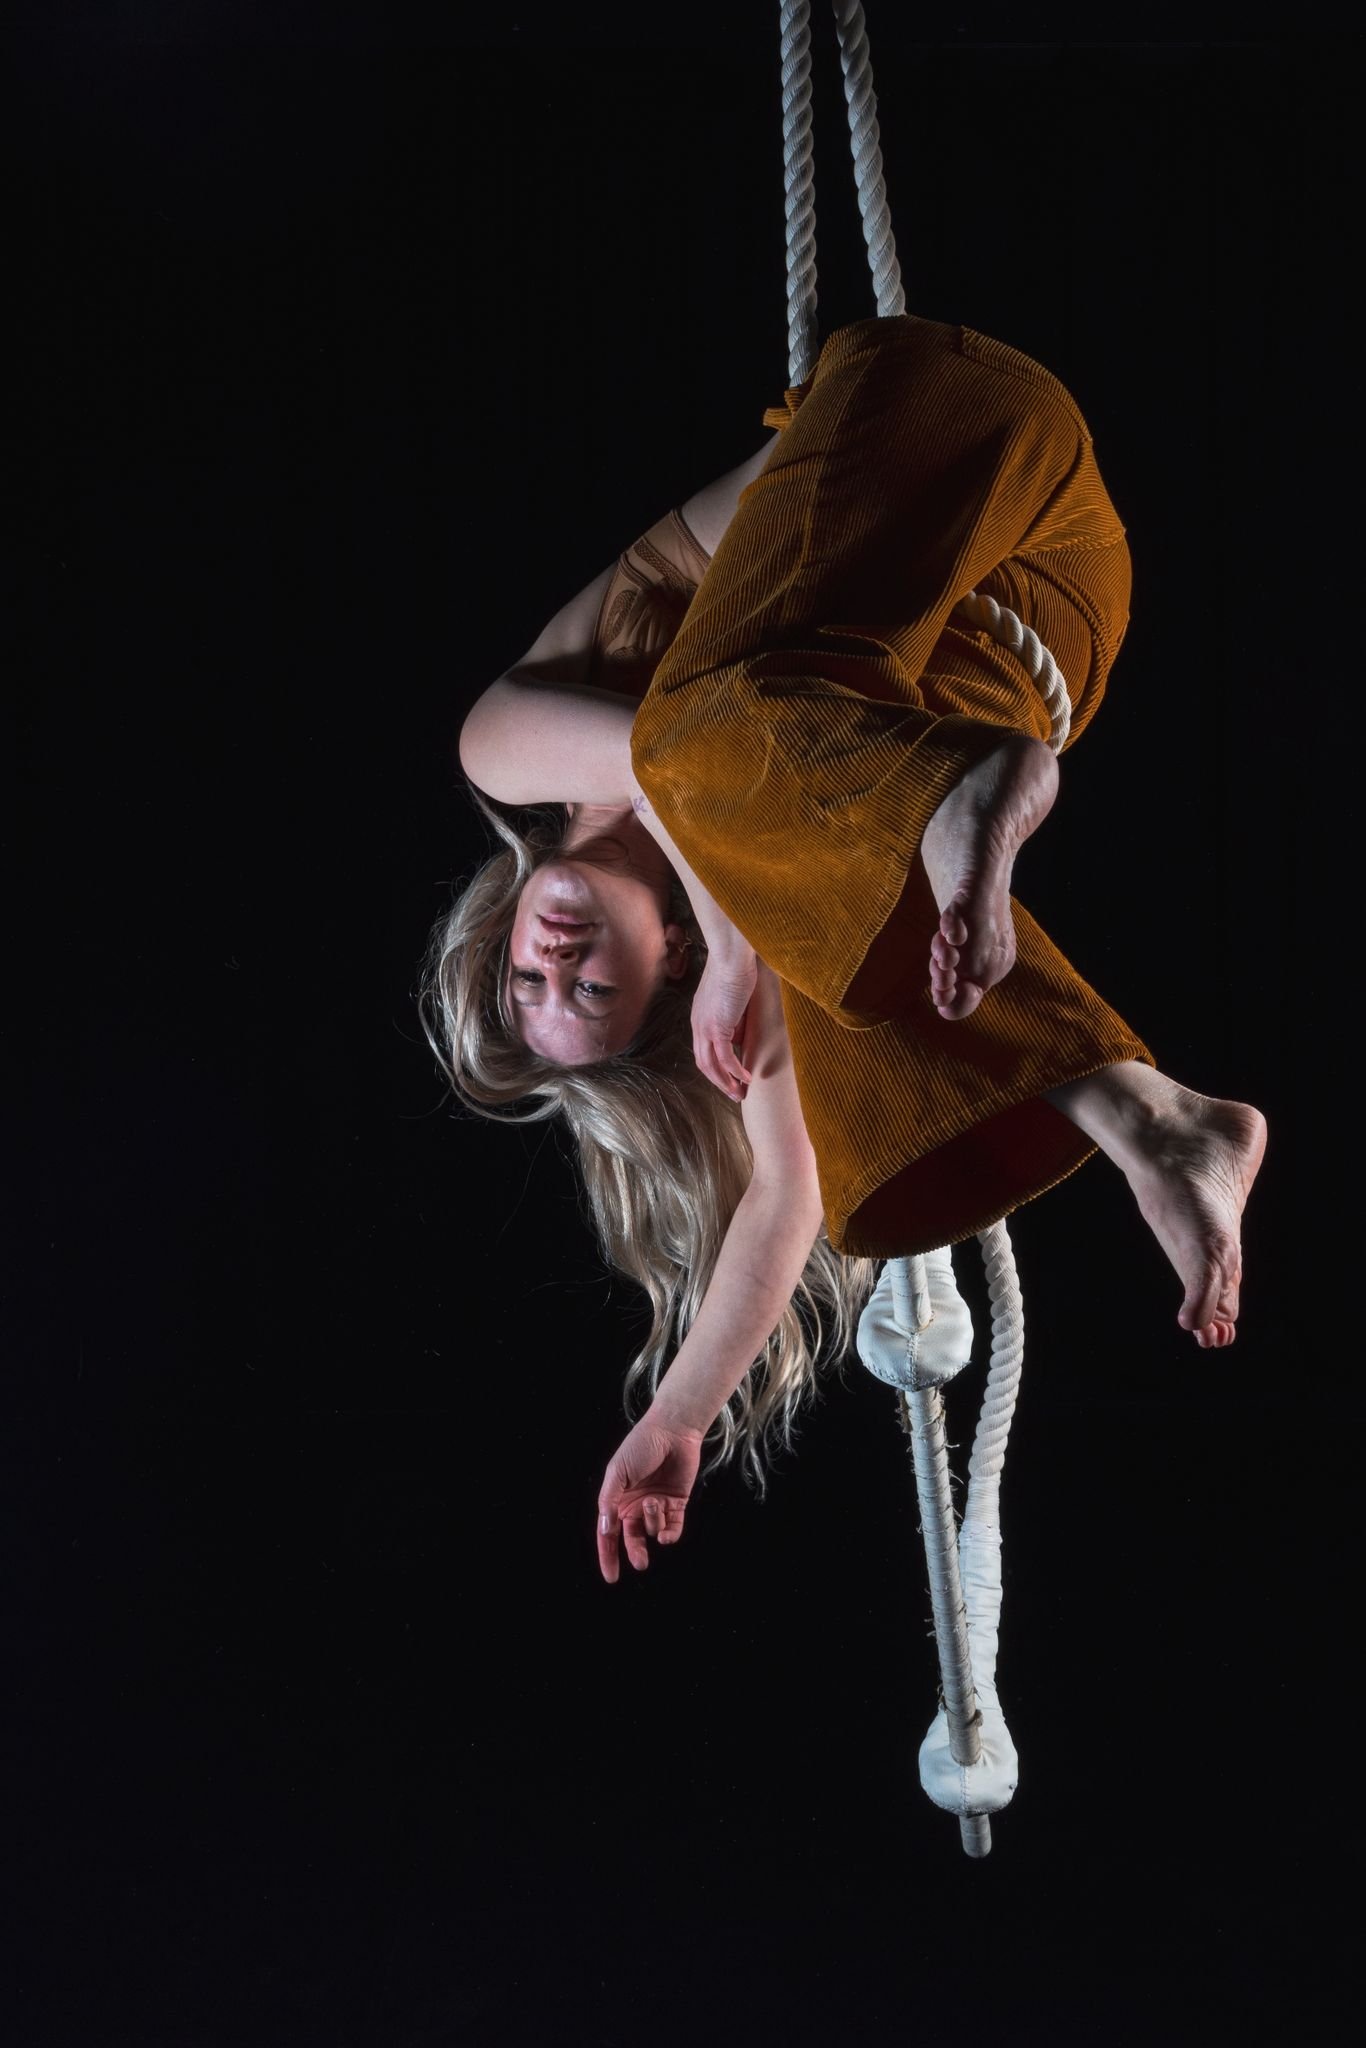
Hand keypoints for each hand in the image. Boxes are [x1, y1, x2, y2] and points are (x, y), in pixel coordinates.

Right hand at [596, 1413, 703, 1583]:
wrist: (672, 1431)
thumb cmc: (640, 1446)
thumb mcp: (617, 1472)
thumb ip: (609, 1501)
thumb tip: (606, 1530)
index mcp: (616, 1499)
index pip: (608, 1534)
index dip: (608, 1555)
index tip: (611, 1577)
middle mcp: (635, 1505)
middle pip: (631, 1539)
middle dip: (635, 1552)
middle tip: (641, 1563)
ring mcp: (656, 1506)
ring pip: (652, 1530)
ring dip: (653, 1521)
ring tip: (655, 1501)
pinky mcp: (677, 1504)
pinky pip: (672, 1529)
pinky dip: (669, 1534)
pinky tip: (667, 1534)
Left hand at [691, 941, 758, 1102]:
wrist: (731, 957)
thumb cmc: (735, 971)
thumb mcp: (732, 1000)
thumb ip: (733, 1019)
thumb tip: (739, 1037)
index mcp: (700, 1019)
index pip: (703, 1051)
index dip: (716, 1068)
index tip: (729, 1079)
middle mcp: (699, 1025)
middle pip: (704, 1064)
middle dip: (719, 1082)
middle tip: (734, 1094)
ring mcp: (706, 1027)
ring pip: (711, 1065)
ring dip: (726, 1082)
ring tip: (739, 1092)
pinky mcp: (718, 1027)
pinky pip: (725, 1057)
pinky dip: (735, 1070)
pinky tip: (746, 1077)